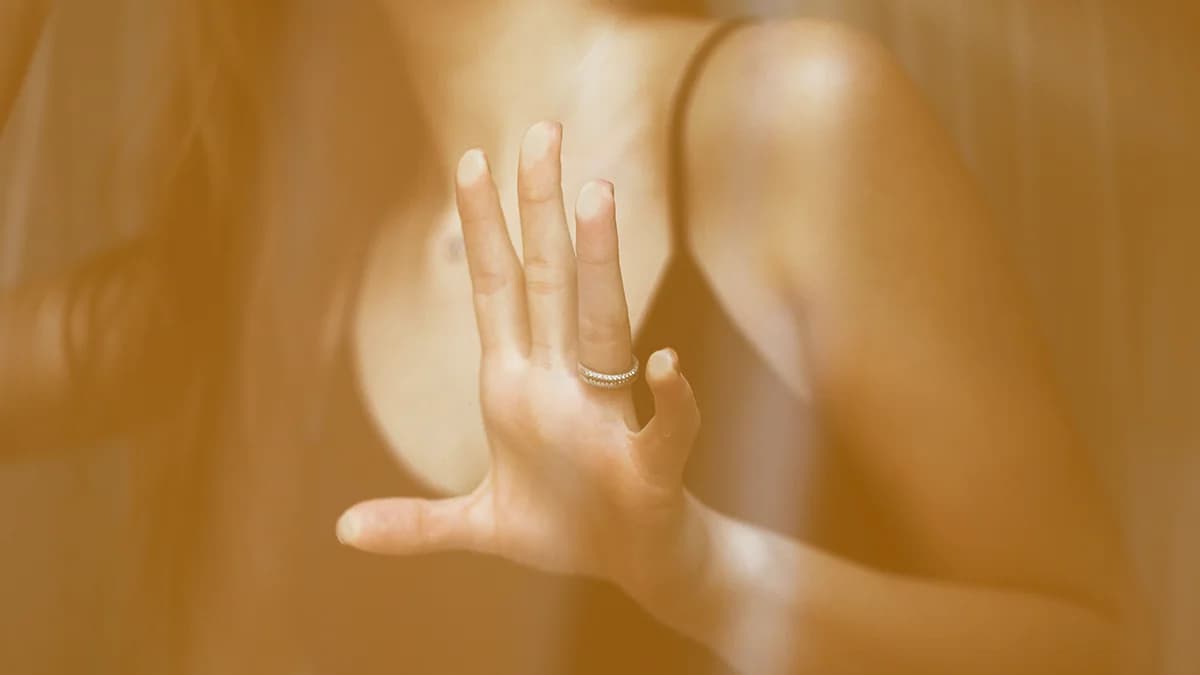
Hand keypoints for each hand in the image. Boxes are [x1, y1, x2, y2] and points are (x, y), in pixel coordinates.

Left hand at [336, 121, 708, 599]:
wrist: (636, 565)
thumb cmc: (565, 528)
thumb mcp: (481, 525)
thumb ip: (418, 522)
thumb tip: (342, 529)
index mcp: (515, 386)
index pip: (496, 290)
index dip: (482, 228)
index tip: (472, 160)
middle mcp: (561, 386)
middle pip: (549, 282)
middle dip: (540, 208)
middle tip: (542, 130)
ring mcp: (604, 419)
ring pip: (604, 328)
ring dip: (600, 266)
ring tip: (597, 196)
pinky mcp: (648, 466)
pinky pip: (663, 427)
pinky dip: (668, 400)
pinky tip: (666, 366)